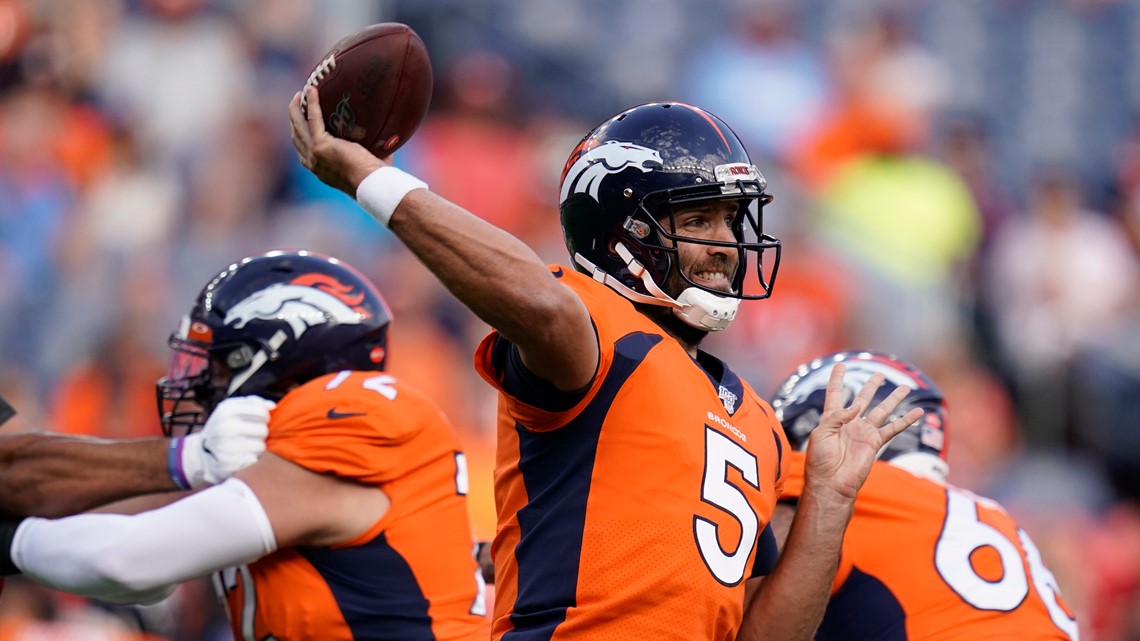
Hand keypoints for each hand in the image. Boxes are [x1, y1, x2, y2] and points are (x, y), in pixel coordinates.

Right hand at [176, 396, 275, 488]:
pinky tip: (243, 455)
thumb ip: (254, 403)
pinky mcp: (229, 464)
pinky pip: (254, 459)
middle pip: (263, 430)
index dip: (265, 416)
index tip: (260, 420)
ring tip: (248, 445)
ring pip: (261, 446)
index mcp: (227, 410)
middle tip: (252, 435)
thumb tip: (272, 406)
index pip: (262, 411)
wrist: (202, 453)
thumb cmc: (224, 427)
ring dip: (258, 447)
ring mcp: (226, 446)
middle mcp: (226, 427)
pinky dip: (252, 458)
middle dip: (261, 433)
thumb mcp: (232, 409)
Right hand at [288, 86, 387, 195]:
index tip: (304, 121)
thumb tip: (383, 138)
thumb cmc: (375, 177)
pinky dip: (312, 103)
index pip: (304, 149)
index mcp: (320, 168)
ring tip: (301, 94)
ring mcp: (314, 154)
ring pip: (298, 126)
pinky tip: (312, 90)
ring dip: (296, 109)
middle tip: (298, 103)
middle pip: (296, 136)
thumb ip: (367, 151)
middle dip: (295, 119)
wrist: (372, 184)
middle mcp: (312, 163)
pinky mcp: (320, 145)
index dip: (301, 133)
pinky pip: (313, 119)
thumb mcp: (365, 163)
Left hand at [802, 363, 923, 503]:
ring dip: (893, 399)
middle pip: (862, 399)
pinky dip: (906, 420)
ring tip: (904, 387)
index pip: (835, 394)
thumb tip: (857, 406)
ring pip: (881, 410)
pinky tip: (917, 412)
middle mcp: (849, 423)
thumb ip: (837, 416)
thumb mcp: (821, 433)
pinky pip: (893, 428)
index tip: (840, 365)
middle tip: (878, 374)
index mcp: (832, 418)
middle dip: (870, 386)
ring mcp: (863, 432)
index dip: (837, 379)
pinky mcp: (875, 442)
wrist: (831, 483)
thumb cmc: (820, 460)